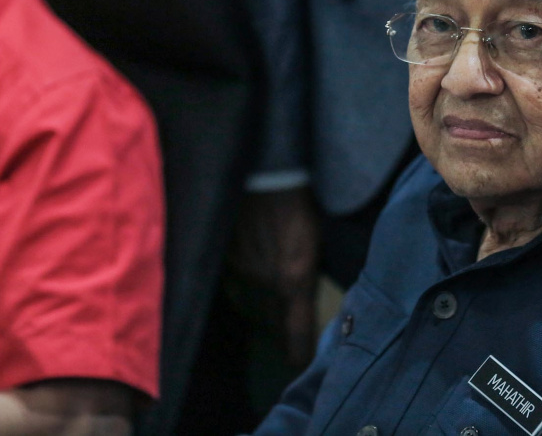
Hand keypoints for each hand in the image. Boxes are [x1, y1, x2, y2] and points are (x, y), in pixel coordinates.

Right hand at [229, 186, 319, 366]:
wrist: (268, 176)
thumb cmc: (301, 205)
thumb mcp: (314, 241)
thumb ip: (305, 272)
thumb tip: (300, 289)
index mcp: (296, 280)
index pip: (297, 327)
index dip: (297, 349)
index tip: (297, 365)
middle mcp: (268, 281)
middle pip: (272, 312)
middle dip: (278, 321)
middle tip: (284, 323)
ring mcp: (245, 268)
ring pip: (255, 285)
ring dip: (263, 280)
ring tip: (271, 256)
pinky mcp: (227, 254)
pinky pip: (240, 266)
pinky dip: (248, 260)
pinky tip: (253, 240)